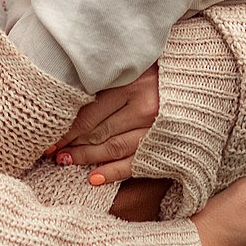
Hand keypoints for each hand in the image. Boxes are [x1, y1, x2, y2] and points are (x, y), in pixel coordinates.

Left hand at [46, 63, 159, 184]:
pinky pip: (135, 162)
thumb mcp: (131, 67)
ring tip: (65, 161)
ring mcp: (156, 128)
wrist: (196, 78)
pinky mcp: (164, 142)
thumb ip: (106, 81)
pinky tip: (93, 178)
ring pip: (113, 148)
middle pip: (99, 132)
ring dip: (87, 157)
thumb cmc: (159, 68)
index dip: (66, 128)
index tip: (49, 137)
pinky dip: (113, 172)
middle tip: (51, 152)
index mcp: (131, 85)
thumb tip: (68, 99)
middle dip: (72, 144)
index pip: (89, 113)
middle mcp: (144, 107)